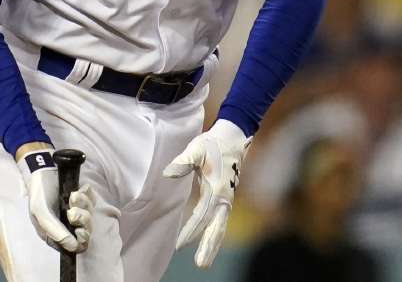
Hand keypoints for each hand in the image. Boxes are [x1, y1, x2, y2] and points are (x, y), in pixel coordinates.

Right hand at [17, 146, 93, 253]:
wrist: (45, 167)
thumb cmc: (40, 192)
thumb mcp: (41, 213)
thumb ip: (56, 231)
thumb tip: (73, 247)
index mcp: (55, 233)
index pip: (73, 246)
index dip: (79, 241)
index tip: (80, 231)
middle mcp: (67, 224)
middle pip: (85, 232)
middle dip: (82, 220)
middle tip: (73, 211)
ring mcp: (76, 210)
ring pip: (90, 215)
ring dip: (84, 204)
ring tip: (73, 195)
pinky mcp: (83, 198)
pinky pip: (93, 200)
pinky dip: (88, 194)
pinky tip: (80, 189)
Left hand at [162, 119, 251, 267]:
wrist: (233, 137)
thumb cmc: (212, 143)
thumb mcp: (196, 149)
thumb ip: (183, 162)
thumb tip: (168, 173)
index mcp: (216, 189)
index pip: (201, 215)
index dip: (190, 231)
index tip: (180, 245)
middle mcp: (224, 198)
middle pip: (215, 228)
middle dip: (208, 247)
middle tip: (201, 265)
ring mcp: (227, 200)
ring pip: (219, 228)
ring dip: (212, 245)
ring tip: (203, 263)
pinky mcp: (226, 199)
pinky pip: (220, 222)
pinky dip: (214, 235)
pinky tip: (208, 245)